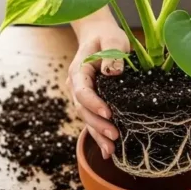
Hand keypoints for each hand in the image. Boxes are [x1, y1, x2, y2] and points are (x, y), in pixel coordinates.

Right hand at [67, 15, 128, 159]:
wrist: (99, 37)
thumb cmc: (107, 37)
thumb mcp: (112, 39)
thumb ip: (112, 54)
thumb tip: (112, 73)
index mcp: (78, 70)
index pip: (82, 90)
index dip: (93, 103)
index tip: (108, 112)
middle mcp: (76, 86)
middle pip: (83, 109)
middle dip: (97, 124)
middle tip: (114, 135)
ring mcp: (82, 96)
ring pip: (86, 119)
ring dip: (97, 135)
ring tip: (111, 150)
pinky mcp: (91, 103)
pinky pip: (92, 121)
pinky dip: (99, 136)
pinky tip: (108, 151)